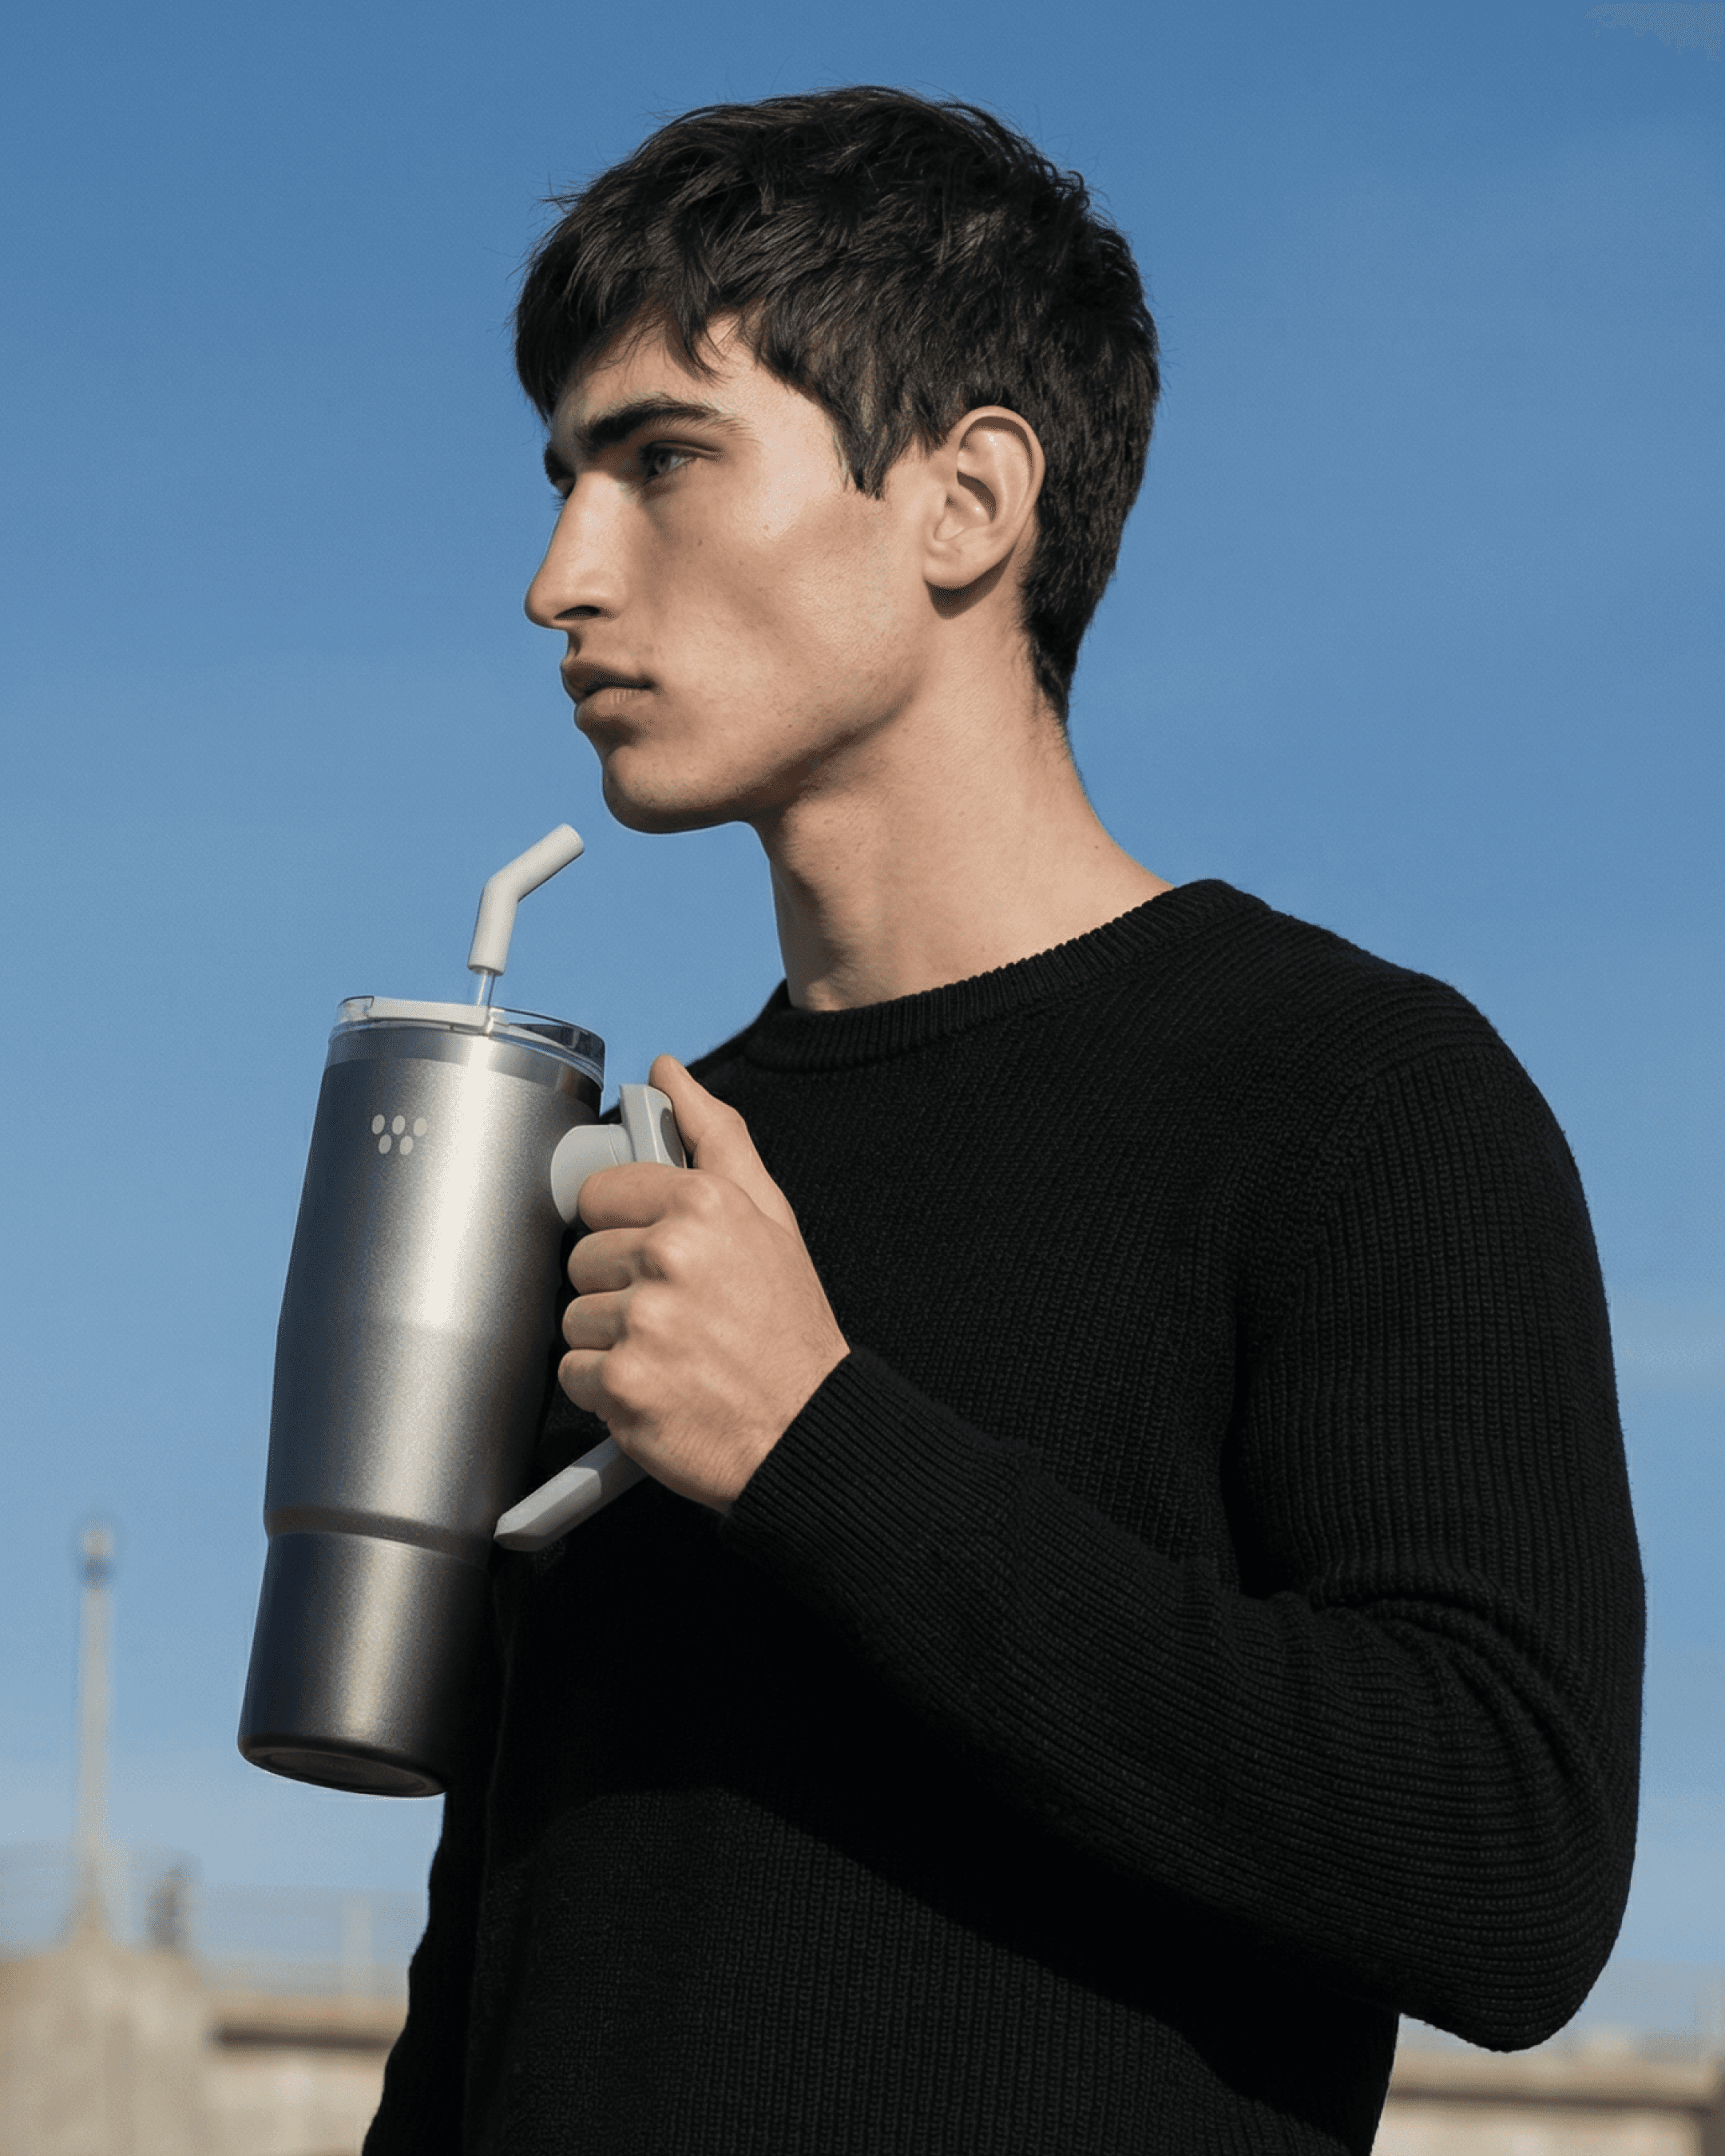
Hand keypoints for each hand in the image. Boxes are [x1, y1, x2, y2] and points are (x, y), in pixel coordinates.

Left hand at [558, 1054, 848, 1509]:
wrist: (808, 1430)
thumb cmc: (788, 1328)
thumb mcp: (769, 1217)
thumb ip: (716, 1137)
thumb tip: (669, 1073)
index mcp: (703, 1203)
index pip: (601, 1194)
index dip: (626, 1231)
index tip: (659, 1259)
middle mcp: (672, 1255)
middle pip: (582, 1258)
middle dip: (619, 1289)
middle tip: (677, 1315)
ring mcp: (645, 1321)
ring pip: (573, 1317)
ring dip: (611, 1342)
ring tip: (670, 1354)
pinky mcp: (623, 1383)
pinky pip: (573, 1374)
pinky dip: (606, 1391)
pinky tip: (657, 1388)